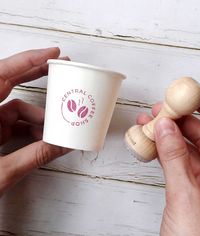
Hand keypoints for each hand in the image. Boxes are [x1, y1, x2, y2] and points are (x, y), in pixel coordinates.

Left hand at [0, 48, 70, 194]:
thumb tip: (66, 145)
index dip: (29, 60)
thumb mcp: (0, 172)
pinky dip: (31, 128)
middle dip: (37, 76)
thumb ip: (34, 157)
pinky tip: (44, 138)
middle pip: (9, 82)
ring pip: (16, 108)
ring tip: (57, 128)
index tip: (54, 54)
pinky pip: (15, 123)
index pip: (2, 74)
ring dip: (38, 117)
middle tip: (61, 72)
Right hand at [137, 92, 199, 235]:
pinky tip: (152, 141)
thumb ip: (174, 159)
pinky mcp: (190, 187)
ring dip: (169, 135)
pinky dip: (164, 151)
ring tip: (151, 122)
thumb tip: (165, 127)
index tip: (193, 94)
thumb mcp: (186, 198)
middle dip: (182, 120)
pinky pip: (177, 161)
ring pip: (188, 148)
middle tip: (163, 108)